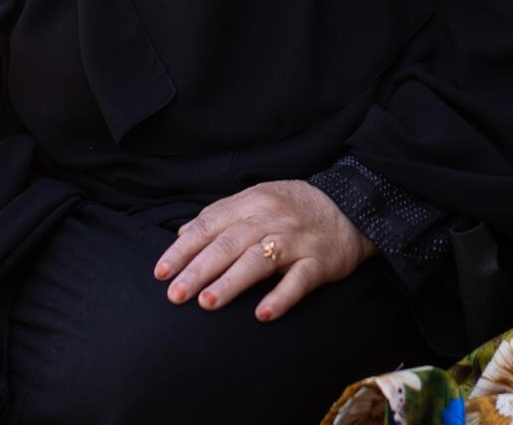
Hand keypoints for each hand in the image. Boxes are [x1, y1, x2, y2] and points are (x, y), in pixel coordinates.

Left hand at [153, 179, 372, 321]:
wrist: (352, 206)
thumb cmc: (296, 207)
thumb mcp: (260, 197)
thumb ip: (222, 214)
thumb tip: (182, 235)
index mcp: (254, 201)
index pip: (212, 224)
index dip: (185, 249)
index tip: (160, 273)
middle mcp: (273, 218)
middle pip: (230, 243)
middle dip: (200, 269)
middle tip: (175, 294)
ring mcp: (297, 241)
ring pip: (260, 259)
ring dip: (233, 281)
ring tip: (208, 302)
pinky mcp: (319, 262)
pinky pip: (299, 280)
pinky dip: (282, 296)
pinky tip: (263, 314)